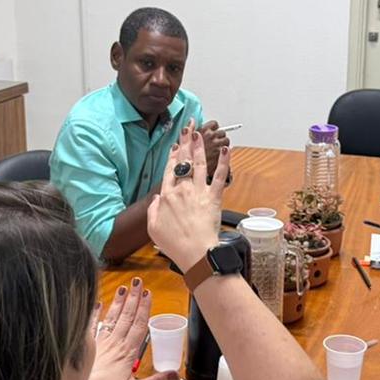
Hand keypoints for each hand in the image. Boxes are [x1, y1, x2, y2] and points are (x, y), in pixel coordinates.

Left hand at [82, 279, 178, 379]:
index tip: (148, 294)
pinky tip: (96, 303)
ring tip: (124, 287)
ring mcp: (100, 344)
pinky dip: (94, 314)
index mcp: (127, 353)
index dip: (144, 309)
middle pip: (127, 317)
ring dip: (119, 303)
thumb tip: (176, 375)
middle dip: (134, 298)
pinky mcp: (87, 347)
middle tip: (138, 282)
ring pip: (112, 318)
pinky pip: (91, 326)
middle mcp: (114, 344)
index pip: (139, 326)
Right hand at [148, 125, 227, 270]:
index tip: (175, 146)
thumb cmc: (175, 244)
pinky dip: (224, 162)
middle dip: (185, 142)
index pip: (169, 171)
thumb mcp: (153, 228)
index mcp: (167, 196)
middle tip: (188, 127)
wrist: (194, 252)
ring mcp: (199, 192)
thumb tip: (157, 199)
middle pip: (183, 161)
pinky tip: (226, 150)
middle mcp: (182, 190)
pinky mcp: (214, 197)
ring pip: (198, 164)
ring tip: (200, 132)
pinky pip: (220, 177)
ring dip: (199, 146)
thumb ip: (153, 210)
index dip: (172, 156)